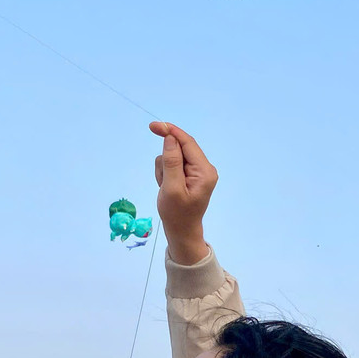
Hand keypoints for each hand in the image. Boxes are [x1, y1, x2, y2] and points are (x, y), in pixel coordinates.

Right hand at [150, 121, 215, 263]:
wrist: (181, 231)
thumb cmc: (177, 214)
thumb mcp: (171, 188)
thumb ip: (171, 162)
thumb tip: (170, 139)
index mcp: (205, 171)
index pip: (187, 143)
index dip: (171, 132)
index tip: (153, 126)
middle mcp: (205, 168)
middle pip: (180, 149)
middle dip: (166, 161)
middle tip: (162, 181)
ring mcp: (198, 172)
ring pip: (173, 156)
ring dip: (164, 169)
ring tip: (166, 188)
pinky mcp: (189, 175)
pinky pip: (172, 164)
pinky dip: (165, 174)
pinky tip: (167, 187)